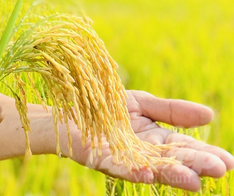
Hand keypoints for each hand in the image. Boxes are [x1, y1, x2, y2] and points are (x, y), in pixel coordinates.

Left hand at [64, 90, 233, 191]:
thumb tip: (210, 115)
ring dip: (172, 175)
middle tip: (220, 168)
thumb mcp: (142, 104)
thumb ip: (172, 111)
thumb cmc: (104, 106)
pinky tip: (146, 174)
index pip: (185, 148)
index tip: (229, 162)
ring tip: (194, 180)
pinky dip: (133, 171)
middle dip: (196, 165)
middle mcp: (143, 153)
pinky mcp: (102, 157)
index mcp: (156, 139)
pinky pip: (119, 166)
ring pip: (152, 169)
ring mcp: (124, 158)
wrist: (66, 108)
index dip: (206, 154)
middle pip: (174, 160)